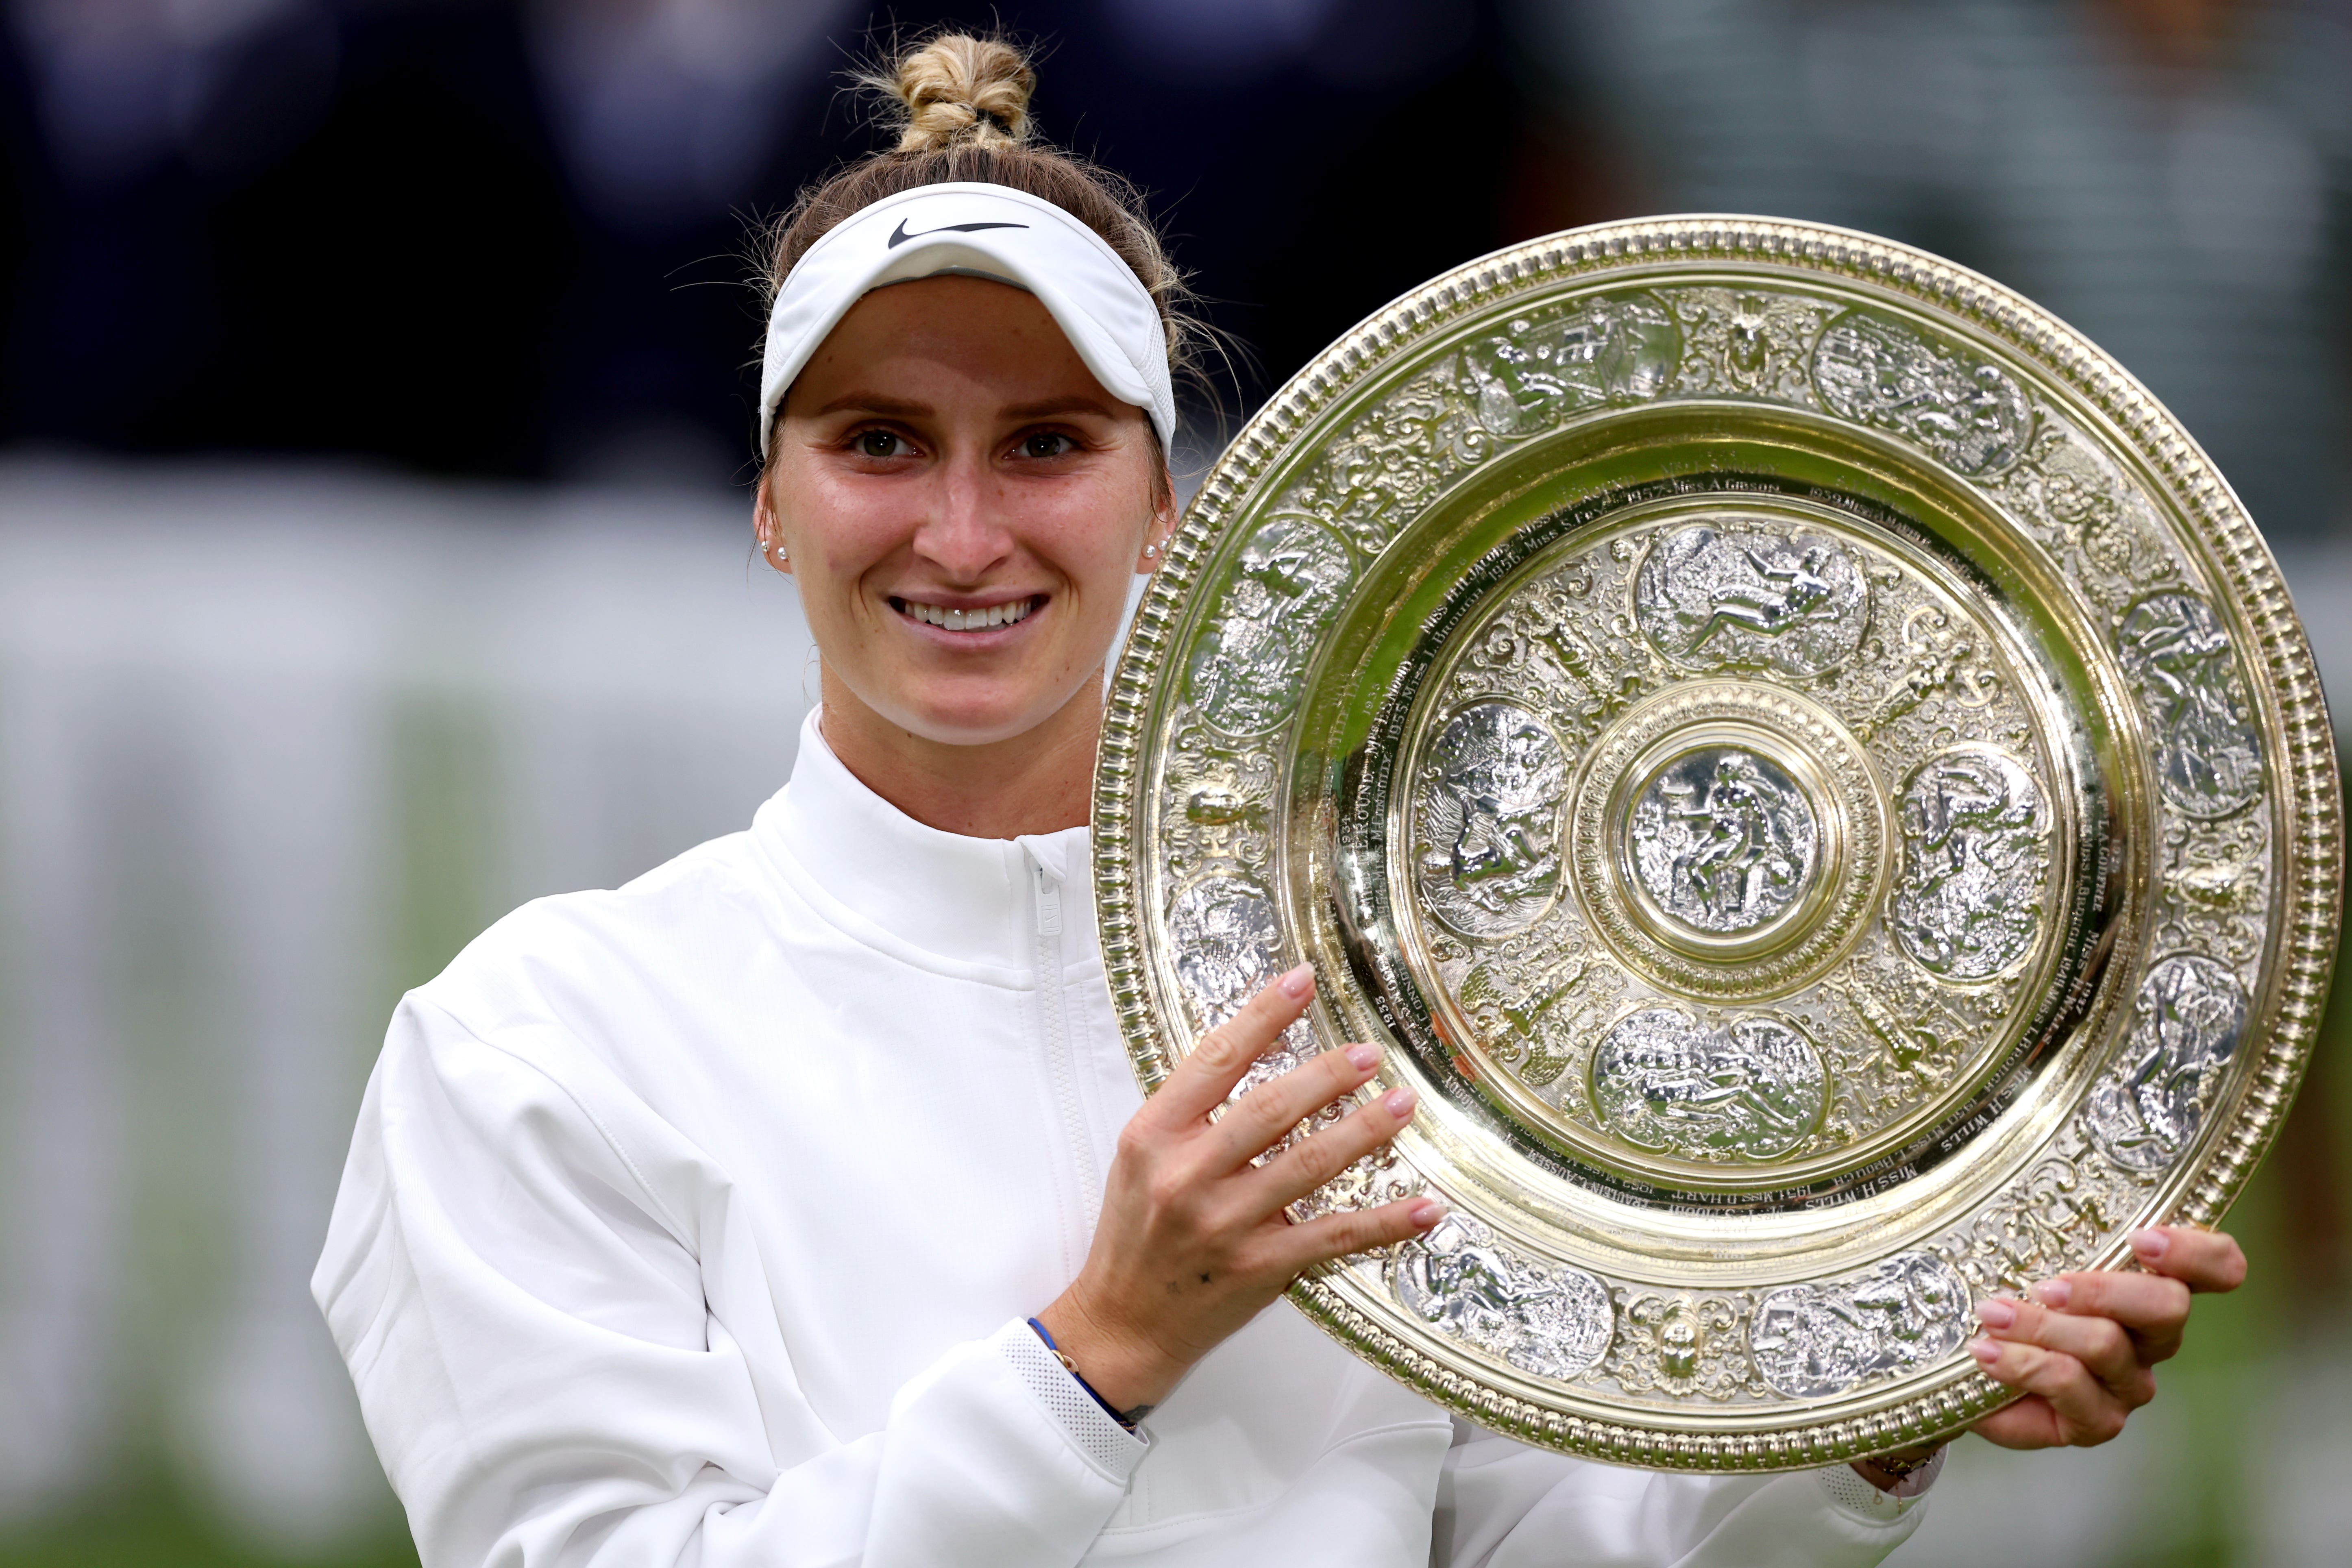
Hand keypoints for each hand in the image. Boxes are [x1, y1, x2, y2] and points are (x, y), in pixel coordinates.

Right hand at [1036, 963, 1444, 1412]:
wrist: (1121, 1322)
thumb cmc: (1135, 1235)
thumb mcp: (1141, 1159)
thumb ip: (1191, 1113)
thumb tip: (1259, 1055)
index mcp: (1153, 1136)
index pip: (1216, 1059)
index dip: (1264, 1015)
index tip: (1303, 981)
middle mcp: (1186, 1176)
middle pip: (1270, 1108)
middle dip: (1327, 1075)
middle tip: (1370, 1054)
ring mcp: (1225, 1225)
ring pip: (1308, 1166)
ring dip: (1364, 1132)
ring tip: (1402, 1105)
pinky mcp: (1259, 1268)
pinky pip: (1333, 1237)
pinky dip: (1383, 1223)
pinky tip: (1422, 1207)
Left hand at [1966, 1225, 2246, 1447]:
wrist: (1967, 1368)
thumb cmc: (2007, 1292)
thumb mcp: (2025, 1247)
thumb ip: (2044, 1217)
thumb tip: (2013, 1172)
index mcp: (2152, 1286)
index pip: (2218, 1266)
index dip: (2197, 1252)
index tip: (2143, 1238)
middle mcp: (2153, 1338)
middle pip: (2168, 1307)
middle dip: (2104, 1290)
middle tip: (2044, 1286)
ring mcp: (2128, 1383)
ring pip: (2107, 1346)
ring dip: (2041, 1326)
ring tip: (1991, 1313)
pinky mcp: (2095, 1421)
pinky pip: (2071, 1389)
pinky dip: (2023, 1365)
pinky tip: (1986, 1352)